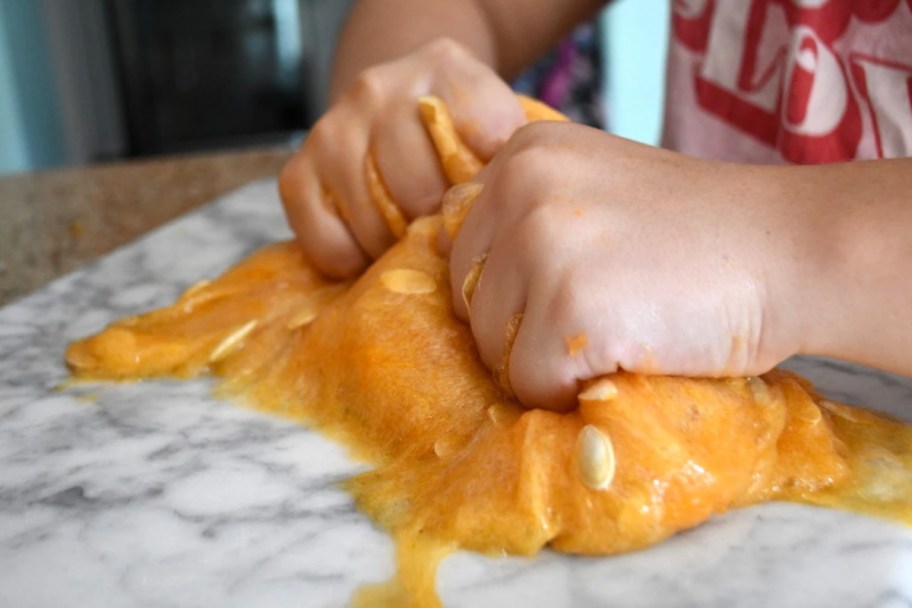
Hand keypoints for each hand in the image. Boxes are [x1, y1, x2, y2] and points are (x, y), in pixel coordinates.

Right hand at [279, 38, 525, 277]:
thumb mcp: (496, 120)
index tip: (486, 204)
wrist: (394, 101)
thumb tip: (503, 209)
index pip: (485, 137)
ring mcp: (332, 129)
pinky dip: (355, 260)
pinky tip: (370, 244)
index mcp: (444, 68)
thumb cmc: (456, 128)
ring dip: (397, 247)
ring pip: (376, 225)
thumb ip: (509, 153)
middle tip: (443, 229)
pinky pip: (331, 245)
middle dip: (437, 226)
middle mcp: (379, 90)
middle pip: (422, 193)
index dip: (488, 188)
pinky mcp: (297, 173)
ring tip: (408, 233)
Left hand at [445, 122, 817, 410]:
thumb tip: (467, 290)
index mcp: (522, 154)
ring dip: (547, 365)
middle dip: (522, 333)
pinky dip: (573, 391)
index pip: (464, 253)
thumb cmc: (696, 235)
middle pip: (470, 303)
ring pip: (493, 349)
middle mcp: (520, 186)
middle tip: (598, 322)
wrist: (790, 249)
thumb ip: (529, 222)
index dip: (510, 293)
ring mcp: (543, 244)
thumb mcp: (595, 194)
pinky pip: (531, 382)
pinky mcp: (569, 307)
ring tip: (617, 335)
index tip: (571, 294)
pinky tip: (626, 356)